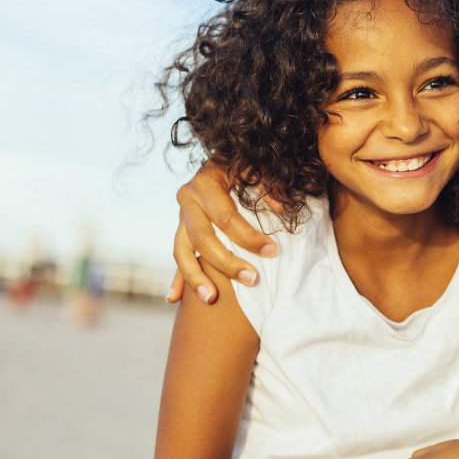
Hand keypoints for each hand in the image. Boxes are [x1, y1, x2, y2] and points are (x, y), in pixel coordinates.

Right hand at [168, 163, 279, 303]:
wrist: (222, 159)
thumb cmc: (243, 165)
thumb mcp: (256, 168)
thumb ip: (270, 187)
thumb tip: (283, 211)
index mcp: (205, 183)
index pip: (225, 217)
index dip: (249, 237)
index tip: (272, 251)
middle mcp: (187, 200)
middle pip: (202, 238)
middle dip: (227, 263)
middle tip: (253, 280)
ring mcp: (181, 218)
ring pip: (180, 252)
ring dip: (194, 278)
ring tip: (211, 298)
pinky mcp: (181, 232)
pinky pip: (178, 258)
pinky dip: (176, 279)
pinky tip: (174, 299)